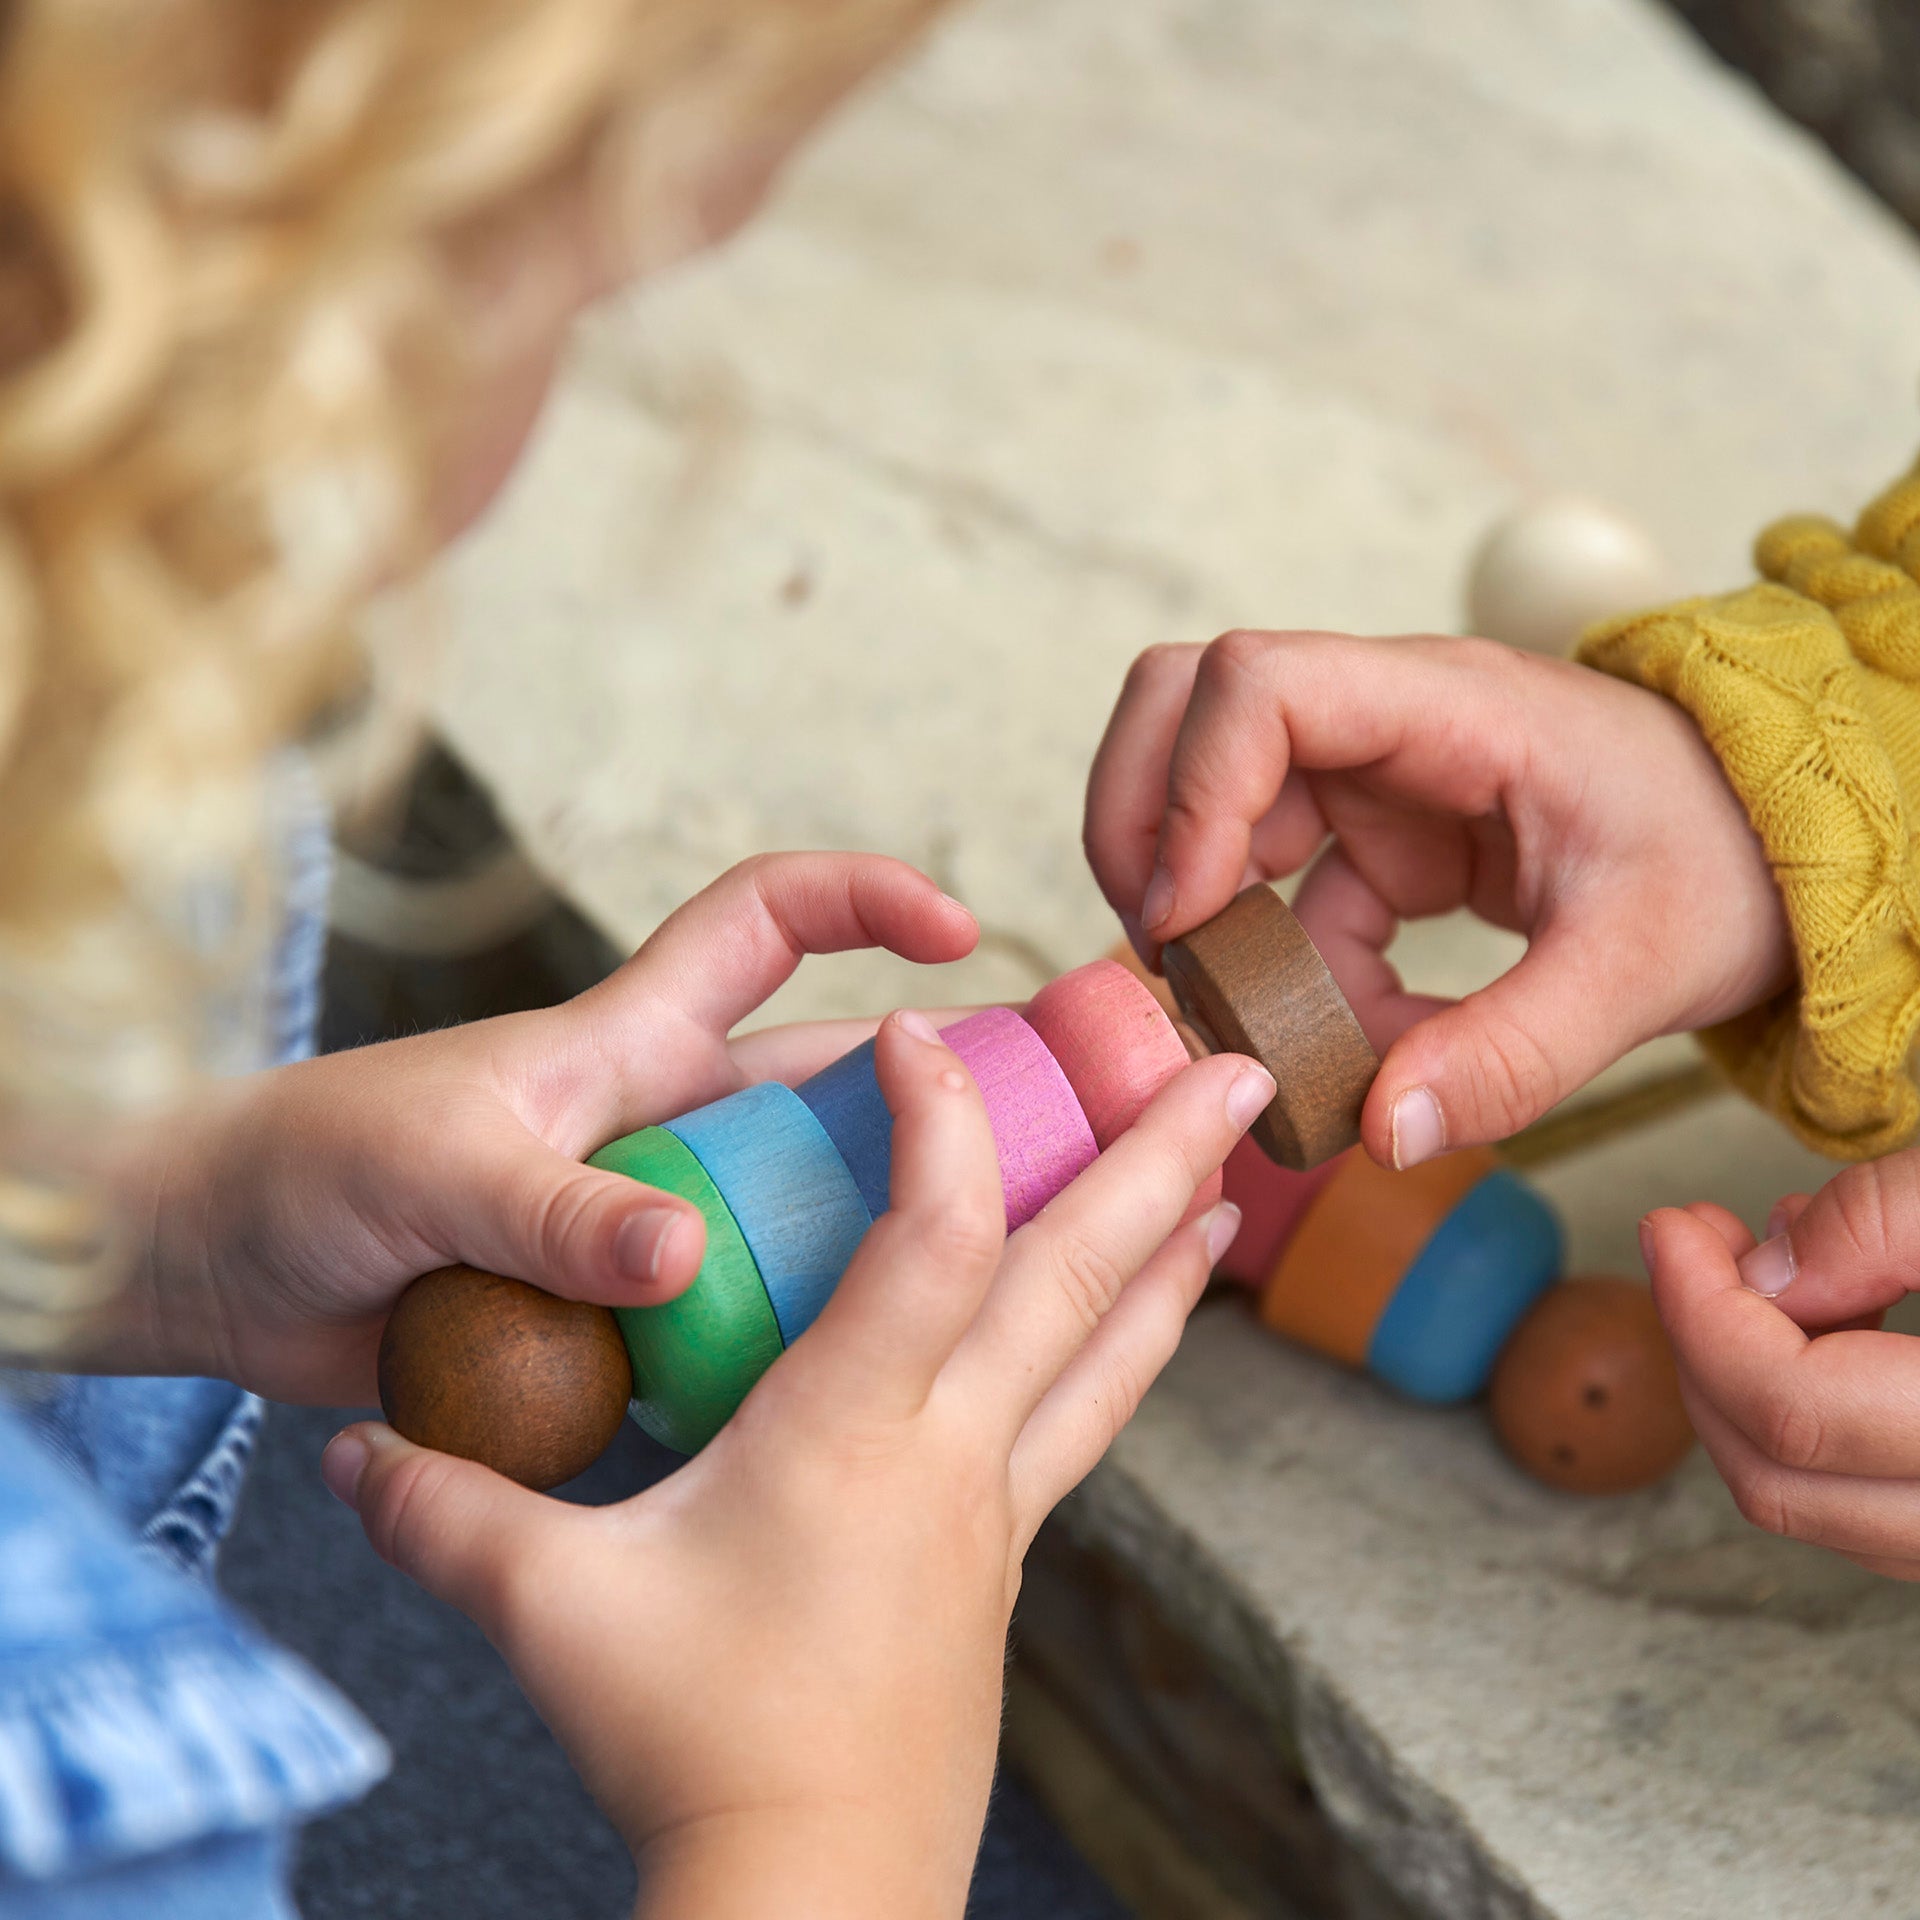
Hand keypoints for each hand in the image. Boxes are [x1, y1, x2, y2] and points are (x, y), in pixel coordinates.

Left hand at [104, 853, 978, 1402]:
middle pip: (834, 1098)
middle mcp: (666, 1130)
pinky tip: (847, 1415)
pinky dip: (787, 1367)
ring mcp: (649, 1232)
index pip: (766, 926)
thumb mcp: (429, 1168)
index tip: (962, 932)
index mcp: (630, 1045)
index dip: (868, 900)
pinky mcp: (622, 1328)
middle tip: (1057, 1163)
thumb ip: (551, 1210)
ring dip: (879, 1256)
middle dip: (939, 1108)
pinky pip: (733, 1342)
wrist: (217, 1275)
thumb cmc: (311, 1168)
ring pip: (802, 1231)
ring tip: (989, 1305)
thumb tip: (683, 1254)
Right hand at [321, 1011, 1264, 1917]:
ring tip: (1230, 1175)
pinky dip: (1128, 1350)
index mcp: (851, 1430)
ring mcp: (992, 1509)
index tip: (920, 1030)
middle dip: (1161, 1154)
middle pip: (1079, 1274)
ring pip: (1110, 1352)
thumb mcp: (547, 1610)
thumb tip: (343, 1457)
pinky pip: (1084, 1423)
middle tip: (1241, 1064)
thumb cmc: (688, 1740)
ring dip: (1172, 1250)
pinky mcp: (999, 1561)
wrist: (808, 1889)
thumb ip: (447, 1512)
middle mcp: (950, 1451)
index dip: (939, 1118)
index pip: (929, 1236)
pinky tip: (1141, 1325)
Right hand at [1085, 631, 1792, 1163]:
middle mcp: (1390, 724)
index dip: (1190, 791)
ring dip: (1203, 910)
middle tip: (1158, 947)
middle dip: (1139, 822)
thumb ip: (1515, 1053)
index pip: (1257, 683)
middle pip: (1184, 706)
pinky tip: (1354, 1036)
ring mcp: (1375, 777)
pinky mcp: (1381, 840)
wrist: (1787, 849)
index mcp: (1453, 708)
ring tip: (1251, 1017)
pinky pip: (1283, 892)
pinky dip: (1287, 970)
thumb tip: (1380, 1129)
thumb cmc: (1731, 864)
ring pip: (1211, 800)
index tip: (1185, 917)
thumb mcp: (1641, 968)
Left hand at [1642, 1157, 1919, 1578]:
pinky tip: (1831, 1320)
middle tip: (1695, 1244)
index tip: (1671, 1228)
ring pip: (1808, 1502)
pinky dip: (1809, 1419)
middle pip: (1776, 1474)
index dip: (1701, 1310)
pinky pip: (1858, 1504)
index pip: (1789, 1409)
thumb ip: (1879, 1225)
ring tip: (1767, 1268)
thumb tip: (1757, 1275)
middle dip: (1704, 1348)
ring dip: (1748, 1384)